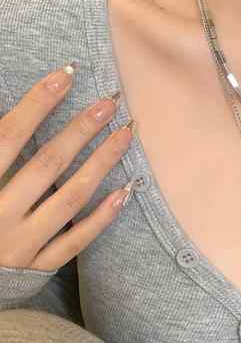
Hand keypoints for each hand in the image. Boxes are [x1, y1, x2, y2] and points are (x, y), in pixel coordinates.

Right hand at [0, 63, 134, 271]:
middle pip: (47, 164)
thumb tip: (13, 119)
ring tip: (126, 134)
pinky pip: (76, 242)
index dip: (36, 104)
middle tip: (109, 102)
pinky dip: (102, 217)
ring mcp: (21, 244)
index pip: (8, 137)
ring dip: (101, 163)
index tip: (65, 75)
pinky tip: (126, 191)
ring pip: (70, 199)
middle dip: (80, 130)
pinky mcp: (37, 267)